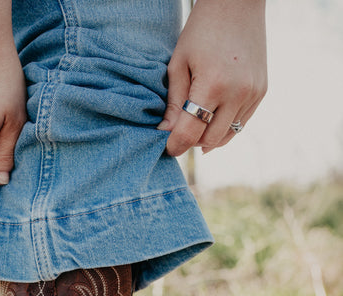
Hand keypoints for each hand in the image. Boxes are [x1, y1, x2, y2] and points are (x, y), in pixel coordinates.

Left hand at [158, 0, 267, 156]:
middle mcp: (237, 93)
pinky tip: (213, 118)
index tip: (167, 148)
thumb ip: (173, 102)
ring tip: (195, 126)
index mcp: (213, 85)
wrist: (238, 4)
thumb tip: (166, 134)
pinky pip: (240, 123)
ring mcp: (252, 94)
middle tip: (179, 135)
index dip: (175, 145)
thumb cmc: (201, 30)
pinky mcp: (261, 91)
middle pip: (209, 140)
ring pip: (227, 135)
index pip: (190, 133)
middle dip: (191, 142)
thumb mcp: (179, 63)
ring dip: (209, 137)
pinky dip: (225, 126)